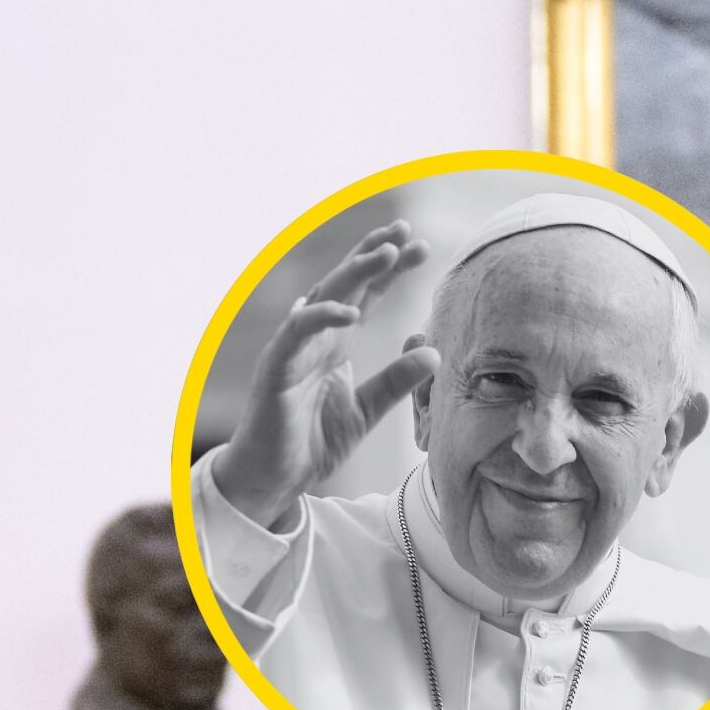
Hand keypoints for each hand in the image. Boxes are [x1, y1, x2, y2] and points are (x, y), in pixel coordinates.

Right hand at [213, 219, 442, 528]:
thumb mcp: (367, 410)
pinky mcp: (276, 367)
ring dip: (354, 273)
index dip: (391, 270)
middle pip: (347, 284)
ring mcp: (293, 348)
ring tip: (387, 254)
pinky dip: (322, 318)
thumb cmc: (313, 440)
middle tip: (408, 234)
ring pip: (324, 297)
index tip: (422, 248)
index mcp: (335, 342)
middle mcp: (314, 336)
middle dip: (376, 256)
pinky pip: (297, 333)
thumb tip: (433, 351)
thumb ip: (397, 381)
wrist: (275, 476)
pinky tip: (350, 312)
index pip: (366, 294)